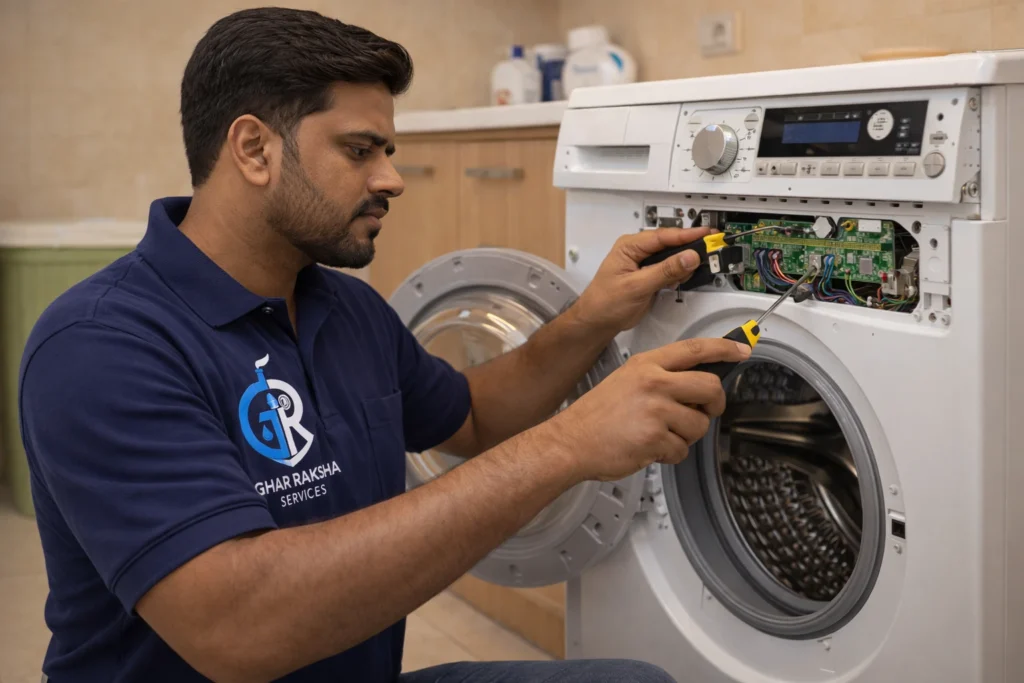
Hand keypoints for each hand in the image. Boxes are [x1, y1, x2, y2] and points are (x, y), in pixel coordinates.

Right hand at [538, 337, 750, 482]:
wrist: (571, 441)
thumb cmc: (596, 415)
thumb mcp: (626, 380)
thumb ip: (660, 378)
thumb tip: (695, 387)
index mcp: (647, 365)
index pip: (694, 349)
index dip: (723, 348)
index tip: (742, 349)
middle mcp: (654, 383)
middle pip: (709, 387)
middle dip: (714, 404)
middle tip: (705, 411)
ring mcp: (656, 410)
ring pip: (699, 424)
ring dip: (686, 436)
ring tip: (661, 435)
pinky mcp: (655, 438)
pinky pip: (682, 449)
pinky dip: (670, 454)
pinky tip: (650, 449)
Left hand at [572, 227, 712, 334]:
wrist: (597, 322)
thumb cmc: (605, 303)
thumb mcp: (637, 286)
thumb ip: (665, 271)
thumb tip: (689, 257)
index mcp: (630, 246)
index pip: (664, 235)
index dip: (687, 235)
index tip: (707, 235)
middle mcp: (637, 251)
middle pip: (670, 244)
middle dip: (690, 248)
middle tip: (711, 250)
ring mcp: (645, 264)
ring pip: (672, 257)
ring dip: (685, 263)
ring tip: (699, 266)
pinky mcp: (650, 276)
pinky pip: (670, 270)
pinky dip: (679, 274)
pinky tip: (683, 278)